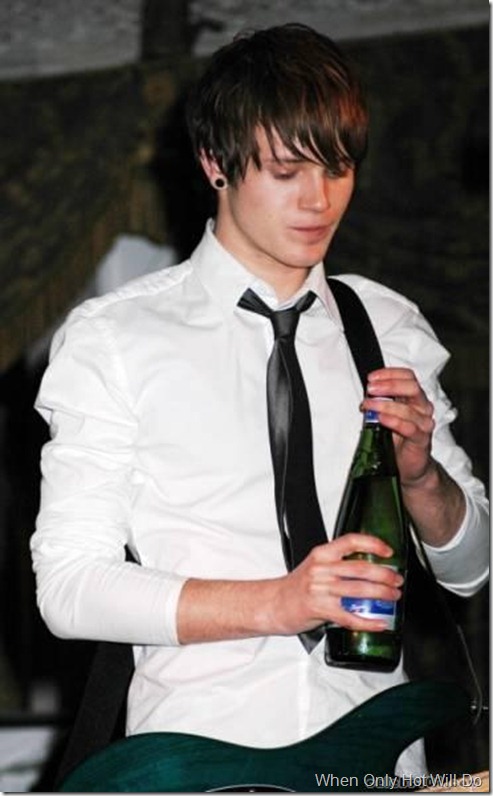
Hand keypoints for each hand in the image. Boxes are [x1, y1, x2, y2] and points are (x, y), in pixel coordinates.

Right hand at [268, 534, 402, 635]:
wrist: (273, 604)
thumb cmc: (296, 587)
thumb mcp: (315, 567)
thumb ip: (337, 565)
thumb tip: (368, 570)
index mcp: (322, 554)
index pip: (350, 541)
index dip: (372, 544)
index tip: (388, 551)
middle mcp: (321, 569)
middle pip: (360, 568)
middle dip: (385, 575)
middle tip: (397, 581)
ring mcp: (320, 589)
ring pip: (359, 590)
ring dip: (381, 595)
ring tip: (393, 598)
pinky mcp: (320, 609)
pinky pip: (350, 616)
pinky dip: (368, 621)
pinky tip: (379, 623)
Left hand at [362, 367, 435, 486]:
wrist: (410, 464)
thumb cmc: (399, 438)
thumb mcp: (386, 414)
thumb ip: (379, 401)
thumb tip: (366, 393)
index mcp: (414, 397)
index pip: (408, 376)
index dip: (390, 374)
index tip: (372, 377)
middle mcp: (422, 407)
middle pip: (411, 387)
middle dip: (388, 385)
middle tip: (371, 389)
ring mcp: (424, 423)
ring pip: (408, 408)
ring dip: (384, 405)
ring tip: (369, 406)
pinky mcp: (422, 439)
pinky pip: (410, 427)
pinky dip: (394, 421)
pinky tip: (381, 419)